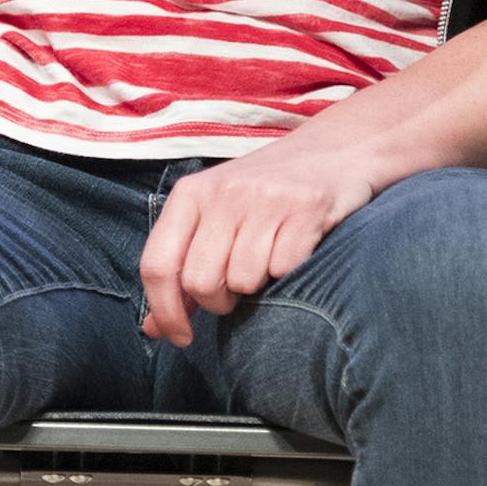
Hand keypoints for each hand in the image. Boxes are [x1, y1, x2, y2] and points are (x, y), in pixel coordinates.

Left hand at [139, 137, 377, 346]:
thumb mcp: (214, 216)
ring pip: (244, 280)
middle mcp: (226, 191)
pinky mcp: (307, 206)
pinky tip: (295, 244)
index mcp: (192, 192)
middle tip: (236, 288)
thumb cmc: (264, 191)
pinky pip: (284, 268)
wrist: (334, 148)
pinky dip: (289, 269)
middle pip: (201, 281)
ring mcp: (267, 197)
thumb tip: (152, 328)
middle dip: (219, 301)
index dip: (165, 311)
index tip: (181, 337)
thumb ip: (182, 267)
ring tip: (268, 257)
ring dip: (257, 284)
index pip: (158, 264)